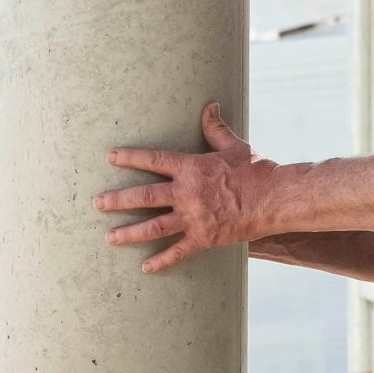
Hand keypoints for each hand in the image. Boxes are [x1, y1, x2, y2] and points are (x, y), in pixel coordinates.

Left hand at [93, 102, 271, 272]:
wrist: (276, 199)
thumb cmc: (256, 170)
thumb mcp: (233, 146)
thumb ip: (214, 128)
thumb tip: (209, 105)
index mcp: (191, 168)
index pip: (153, 160)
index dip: (130, 157)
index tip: (110, 157)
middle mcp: (187, 193)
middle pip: (144, 197)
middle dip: (117, 200)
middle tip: (96, 203)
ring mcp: (194, 218)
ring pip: (153, 226)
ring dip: (129, 232)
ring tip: (109, 237)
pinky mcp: (204, 238)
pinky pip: (178, 252)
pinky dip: (161, 260)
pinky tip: (144, 267)